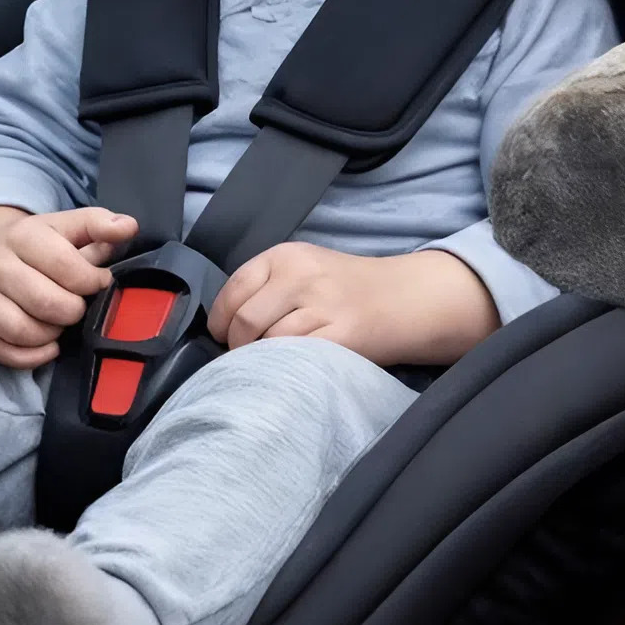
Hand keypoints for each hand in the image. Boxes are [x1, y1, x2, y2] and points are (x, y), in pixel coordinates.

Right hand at [0, 205, 136, 369]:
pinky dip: (30, 356)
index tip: (101, 283)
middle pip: (44, 302)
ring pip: (20, 330)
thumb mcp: (70, 226)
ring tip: (61, 323)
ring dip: (51, 334)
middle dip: (73, 310)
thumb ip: (100, 225)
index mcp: (24, 234)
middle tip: (80, 307)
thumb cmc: (41, 243)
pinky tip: (48, 346)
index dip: (91, 281)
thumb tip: (128, 227)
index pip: (64, 265)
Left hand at [206, 242, 500, 366]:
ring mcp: (323, 304)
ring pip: (267, 343)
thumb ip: (264, 288)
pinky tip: (295, 368)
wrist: (403, 297)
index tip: (226, 337)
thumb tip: (220, 325)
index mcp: (287, 255)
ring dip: (264, 361)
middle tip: (251, 357)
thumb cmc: (345, 289)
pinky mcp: (341, 335)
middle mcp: (302, 274)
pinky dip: (287, 368)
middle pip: (244, 322)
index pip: (233, 290)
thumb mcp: (303, 270)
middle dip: (239, 348)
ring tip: (276, 362)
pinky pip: (295, 358)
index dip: (220, 321)